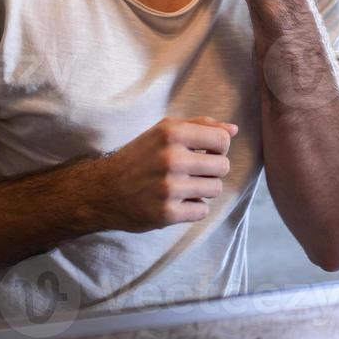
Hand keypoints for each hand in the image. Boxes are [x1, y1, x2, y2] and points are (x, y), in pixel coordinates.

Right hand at [92, 116, 236, 231]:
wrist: (103, 190)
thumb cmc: (140, 156)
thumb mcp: (164, 130)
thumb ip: (201, 125)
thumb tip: (234, 129)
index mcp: (171, 133)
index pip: (223, 140)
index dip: (219, 148)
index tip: (206, 152)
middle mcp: (171, 158)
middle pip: (222, 167)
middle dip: (211, 170)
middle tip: (192, 172)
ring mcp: (169, 188)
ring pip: (215, 189)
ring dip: (203, 189)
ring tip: (183, 186)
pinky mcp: (167, 213)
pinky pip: (202, 210)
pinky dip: (193, 208)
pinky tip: (176, 201)